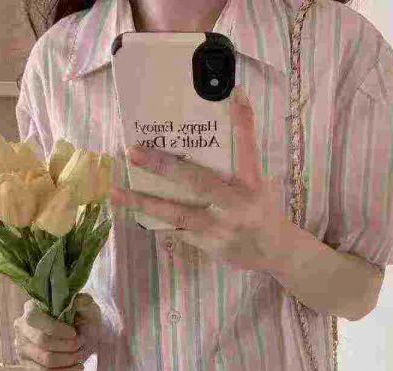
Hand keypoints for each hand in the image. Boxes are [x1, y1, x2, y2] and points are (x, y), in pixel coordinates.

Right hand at [13, 294, 101, 370]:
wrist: (77, 331)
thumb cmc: (78, 316)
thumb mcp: (83, 305)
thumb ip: (83, 302)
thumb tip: (82, 301)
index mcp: (31, 308)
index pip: (36, 320)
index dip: (57, 329)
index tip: (75, 333)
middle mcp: (21, 327)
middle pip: (42, 342)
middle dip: (67, 346)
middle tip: (82, 345)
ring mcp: (22, 347)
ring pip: (45, 360)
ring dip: (67, 360)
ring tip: (81, 356)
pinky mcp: (27, 363)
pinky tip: (76, 368)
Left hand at [111, 86, 292, 272]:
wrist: (276, 253)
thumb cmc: (262, 210)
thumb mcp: (259, 183)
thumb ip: (241, 157)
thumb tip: (227, 115)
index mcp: (252, 184)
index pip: (248, 149)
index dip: (243, 123)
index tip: (235, 94)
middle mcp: (237, 205)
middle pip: (198, 182)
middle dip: (164, 166)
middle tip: (133, 152)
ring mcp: (222, 228)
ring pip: (178, 214)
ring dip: (145, 203)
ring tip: (116, 192)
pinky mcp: (211, 246)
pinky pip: (179, 230)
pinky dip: (158, 220)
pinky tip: (135, 210)